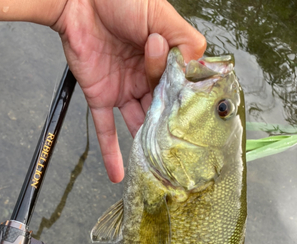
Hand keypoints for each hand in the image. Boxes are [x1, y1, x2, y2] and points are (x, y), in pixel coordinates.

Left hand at [52, 0, 205, 181]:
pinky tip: (119, 175)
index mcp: (163, 59)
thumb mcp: (159, 15)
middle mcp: (144, 78)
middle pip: (161, 109)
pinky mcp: (100, 97)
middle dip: (169, 127)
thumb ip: (183, 40)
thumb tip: (196, 66)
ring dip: (147, 144)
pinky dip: (111, 153)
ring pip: (139, 123)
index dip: (184, 99)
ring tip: (159, 167)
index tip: (191, 115)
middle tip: (179, 148)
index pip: (179, 87)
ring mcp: (123, 90)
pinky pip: (106, 130)